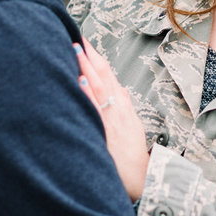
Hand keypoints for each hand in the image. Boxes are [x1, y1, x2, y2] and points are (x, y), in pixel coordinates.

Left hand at [75, 40, 149, 200]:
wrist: (141, 179)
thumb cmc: (131, 153)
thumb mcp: (132, 125)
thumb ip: (124, 106)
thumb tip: (119, 89)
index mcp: (122, 104)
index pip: (107, 74)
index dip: (95, 56)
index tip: (83, 39)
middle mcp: (118, 108)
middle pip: (102, 76)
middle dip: (89, 55)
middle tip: (75, 36)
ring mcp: (112, 119)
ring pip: (98, 88)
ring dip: (86, 68)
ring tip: (75, 49)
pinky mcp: (105, 133)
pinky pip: (95, 111)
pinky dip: (88, 96)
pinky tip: (79, 83)